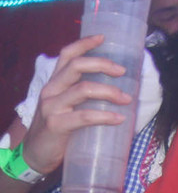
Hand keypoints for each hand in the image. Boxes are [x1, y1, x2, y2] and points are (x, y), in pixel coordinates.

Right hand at [20, 35, 132, 174]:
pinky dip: (105, 116)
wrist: (35, 155)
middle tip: (122, 71)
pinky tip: (119, 118)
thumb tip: (118, 88)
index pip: (67, 55)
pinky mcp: (56, 124)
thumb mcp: (67, 105)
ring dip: (109, 91)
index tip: (103, 38)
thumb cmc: (58, 128)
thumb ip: (83, 95)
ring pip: (83, 89)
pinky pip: (84, 116)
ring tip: (126, 99)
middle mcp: (51, 90)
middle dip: (102, 65)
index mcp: (55, 83)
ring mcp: (52, 106)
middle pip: (76, 66)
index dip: (84, 44)